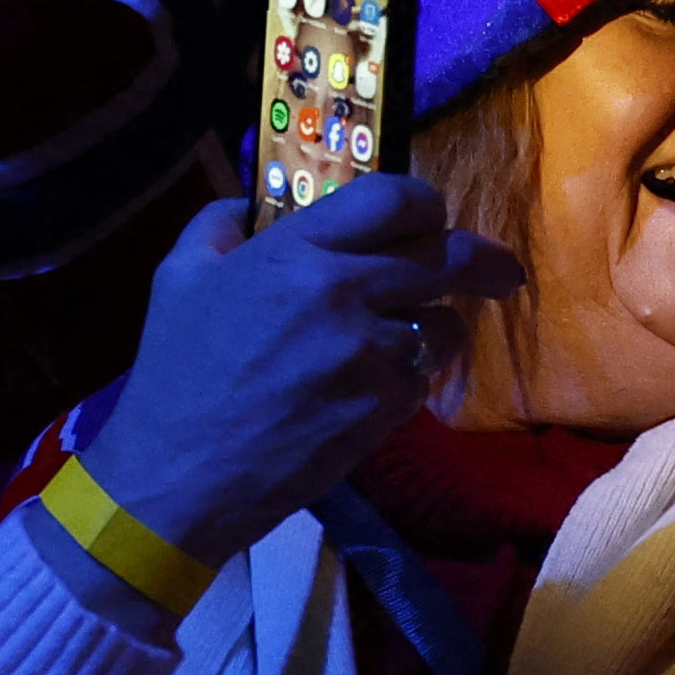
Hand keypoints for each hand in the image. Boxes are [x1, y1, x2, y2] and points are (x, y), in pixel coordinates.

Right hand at [79, 177, 516, 579]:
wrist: (177, 475)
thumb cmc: (173, 374)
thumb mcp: (178, 276)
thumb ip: (220, 224)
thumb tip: (253, 204)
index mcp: (294, 249)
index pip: (394, 199)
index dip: (424, 202)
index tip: (434, 216)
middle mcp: (341, 291)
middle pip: (446, 258)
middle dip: (485, 262)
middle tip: (501, 271)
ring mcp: (367, 354)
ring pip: (443, 325)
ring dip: (436, 328)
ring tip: (413, 340)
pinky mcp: (380, 410)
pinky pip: (421, 380)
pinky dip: (409, 380)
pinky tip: (377, 388)